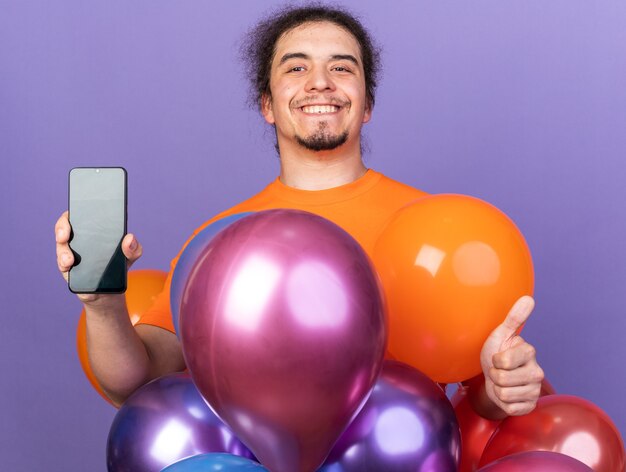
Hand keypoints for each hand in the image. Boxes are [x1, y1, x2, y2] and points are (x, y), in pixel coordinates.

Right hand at [55, 211, 142, 303]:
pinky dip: (63, 265)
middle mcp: (78, 240)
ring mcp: (70, 254)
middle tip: (64, 236)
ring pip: (61, 249)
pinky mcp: (68, 269)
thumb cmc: (119, 264)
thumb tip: (130, 238)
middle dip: (61, 230)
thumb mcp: (130, 255)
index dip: (72, 213)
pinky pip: (62, 265)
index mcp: (91, 231)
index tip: (73, 214)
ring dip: (63, 253)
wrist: (112, 288)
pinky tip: (68, 266)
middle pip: (63, 229)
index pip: (77, 216)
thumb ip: (133, 247)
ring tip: (69, 259)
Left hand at [480, 295, 543, 415]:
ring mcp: (535, 390)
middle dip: (494, 376)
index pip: (503, 361)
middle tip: (498, 371)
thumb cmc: (497, 352)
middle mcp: (537, 371)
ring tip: (502, 382)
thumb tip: (528, 298)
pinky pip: (510, 408)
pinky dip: (503, 403)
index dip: (494, 360)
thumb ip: (514, 318)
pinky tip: (507, 394)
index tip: (498, 357)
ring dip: (497, 389)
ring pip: (505, 395)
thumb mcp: (501, 334)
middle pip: (502, 379)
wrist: (493, 377)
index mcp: (529, 352)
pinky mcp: (530, 406)